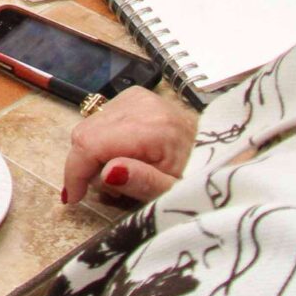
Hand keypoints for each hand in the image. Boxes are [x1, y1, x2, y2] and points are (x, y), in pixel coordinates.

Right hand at [62, 87, 195, 204]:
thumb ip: (143, 182)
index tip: (73, 198)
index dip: (75, 172)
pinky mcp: (134, 97)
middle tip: (110, 190)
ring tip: (122, 174)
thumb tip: (107, 172)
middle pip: (85, 134)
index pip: (91, 143)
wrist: (222, 154)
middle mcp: (141, 105)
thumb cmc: (198, 178)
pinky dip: (103, 142)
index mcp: (153, 128)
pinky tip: (124, 156)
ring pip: (89, 127)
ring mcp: (136, 97)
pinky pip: (101, 120)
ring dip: (95, 156)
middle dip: (87, 167)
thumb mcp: (175, 193)